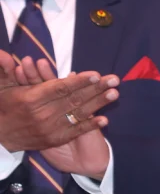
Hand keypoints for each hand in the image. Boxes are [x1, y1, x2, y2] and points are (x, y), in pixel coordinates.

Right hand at [0, 53, 116, 152]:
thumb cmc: (4, 107)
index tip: (96, 74)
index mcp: (31, 99)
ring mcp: (50, 128)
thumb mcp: (1, 88)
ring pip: (78, 113)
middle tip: (114, 80)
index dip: (79, 81)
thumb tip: (4, 54)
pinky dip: (90, 125)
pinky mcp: (55, 139)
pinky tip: (105, 119)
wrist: (0, 138)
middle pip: (74, 99)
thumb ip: (4, 71)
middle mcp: (43, 114)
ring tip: (115, 94)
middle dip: (96, 88)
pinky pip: (75, 131)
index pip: (60, 88)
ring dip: (98, 103)